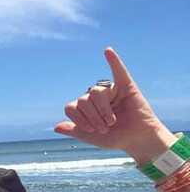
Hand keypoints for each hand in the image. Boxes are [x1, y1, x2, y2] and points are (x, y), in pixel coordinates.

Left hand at [56, 48, 173, 162]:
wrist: (136, 140)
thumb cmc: (115, 137)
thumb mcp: (90, 138)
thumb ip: (74, 131)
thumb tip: (55, 127)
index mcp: (84, 108)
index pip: (70, 107)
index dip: (78, 119)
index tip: (91, 130)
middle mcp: (94, 97)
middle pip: (82, 100)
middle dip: (92, 117)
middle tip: (104, 128)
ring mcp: (109, 91)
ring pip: (96, 92)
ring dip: (102, 110)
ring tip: (111, 121)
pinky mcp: (126, 86)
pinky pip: (118, 71)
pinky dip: (114, 61)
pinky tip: (108, 51)